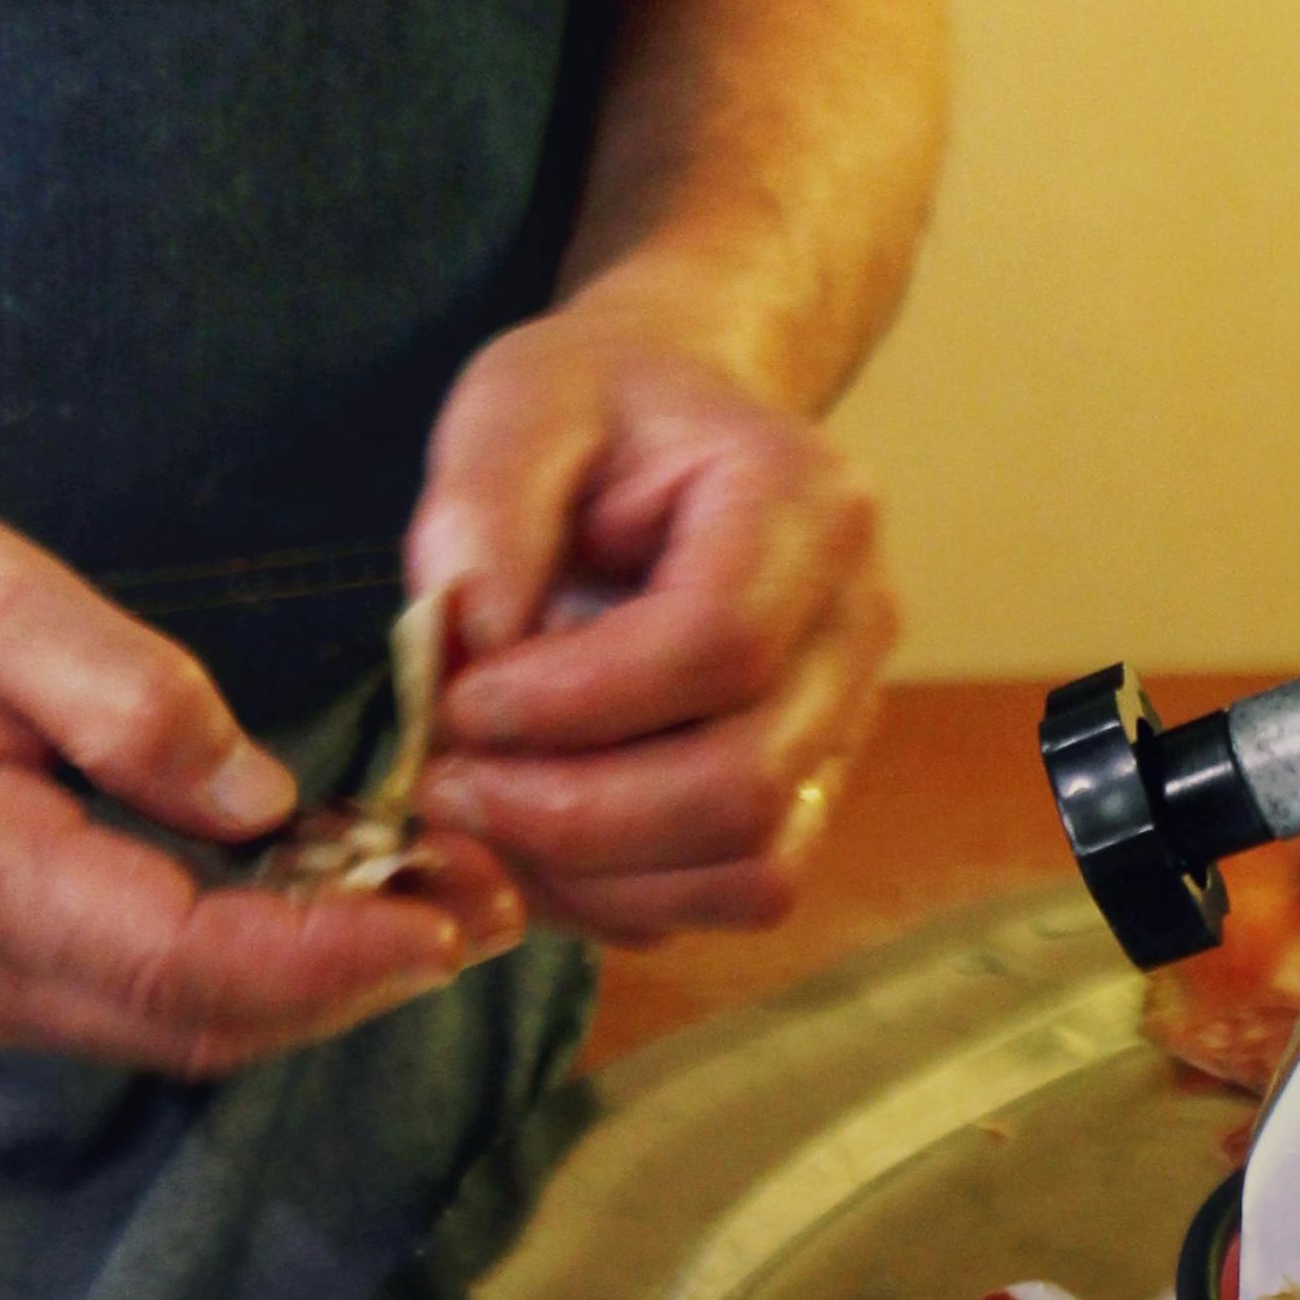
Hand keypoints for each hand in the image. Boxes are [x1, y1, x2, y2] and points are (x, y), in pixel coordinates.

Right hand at [0, 460, 529, 1069]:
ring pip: (156, 1032)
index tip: (456, 910)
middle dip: (351, 980)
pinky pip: (106, 1005)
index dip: (340, 953)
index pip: (185, 959)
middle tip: (487, 901)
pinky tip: (293, 894)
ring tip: (421, 894)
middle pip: (188, 1026)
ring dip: (297, 982)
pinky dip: (219, 969)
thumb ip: (133, 695)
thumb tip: (271, 800)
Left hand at [400, 313, 897, 943]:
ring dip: (596, 875)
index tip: (455, 701)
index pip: (715, 644)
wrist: (675, 417)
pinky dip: (622, 896)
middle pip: (744, 785)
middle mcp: (854, 622)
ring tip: (480, 814)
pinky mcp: (810, 787)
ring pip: (753, 868)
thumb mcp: (519, 403)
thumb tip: (474, 645)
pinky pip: (733, 892)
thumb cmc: (598, 406)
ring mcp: (845, 717)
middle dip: (572, 814)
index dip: (572, 702)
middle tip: (445, 785)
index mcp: (805, 503)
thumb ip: (485, 506)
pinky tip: (530, 835)